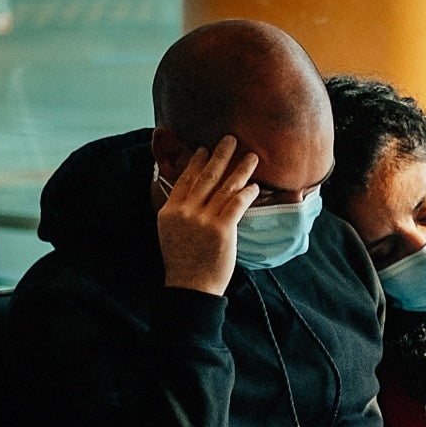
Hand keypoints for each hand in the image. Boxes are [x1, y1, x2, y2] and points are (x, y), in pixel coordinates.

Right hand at [157, 135, 257, 296]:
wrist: (190, 288)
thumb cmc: (184, 264)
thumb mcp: (171, 233)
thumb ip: (179, 212)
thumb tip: (191, 196)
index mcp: (170, 210)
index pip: (185, 179)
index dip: (196, 162)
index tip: (203, 148)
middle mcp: (185, 211)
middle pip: (205, 176)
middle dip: (219, 155)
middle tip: (231, 139)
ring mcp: (202, 219)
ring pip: (224, 187)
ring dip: (240, 169)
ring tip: (251, 156)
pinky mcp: (221, 229)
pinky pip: (236, 203)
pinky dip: (247, 192)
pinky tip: (255, 185)